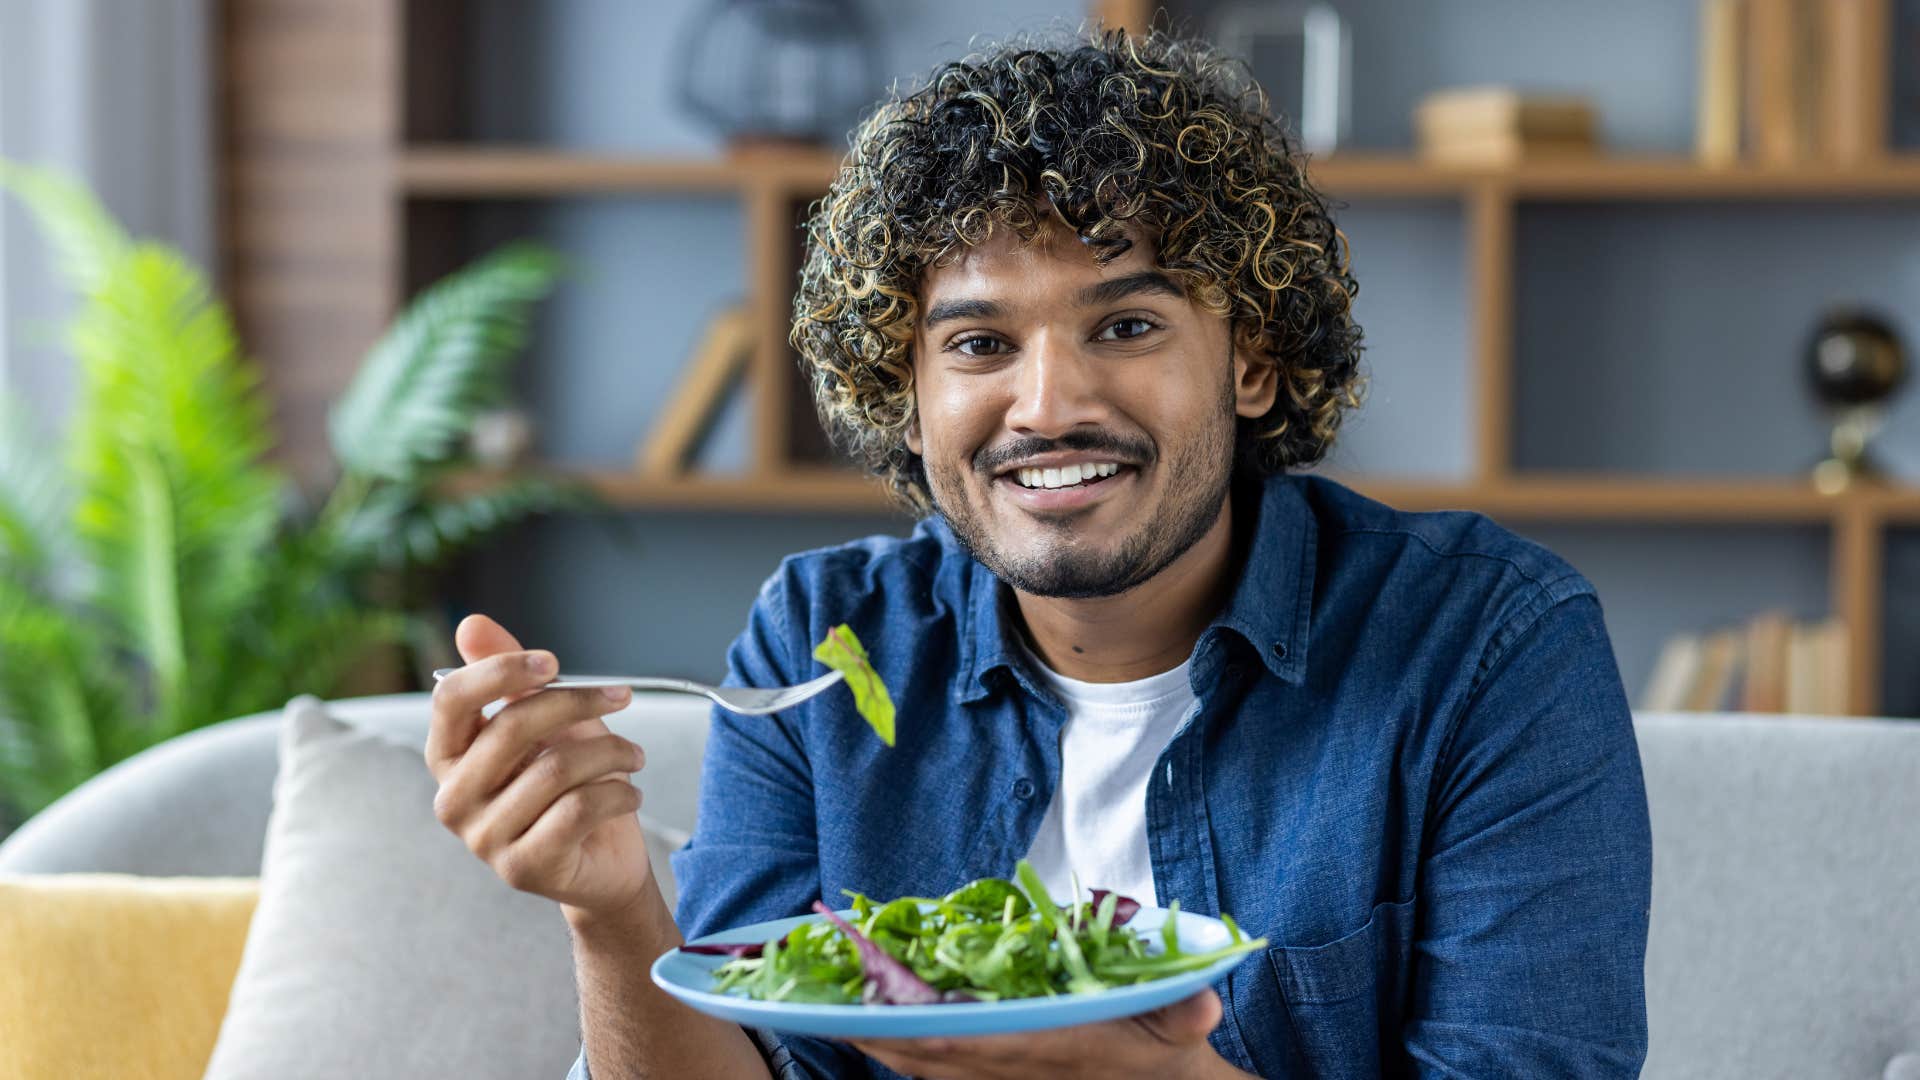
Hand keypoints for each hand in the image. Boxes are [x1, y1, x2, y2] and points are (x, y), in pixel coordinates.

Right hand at [426, 614, 649, 919]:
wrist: (603, 861)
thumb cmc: (570, 783)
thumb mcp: (545, 720)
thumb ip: (508, 674)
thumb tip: (471, 623)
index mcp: (449, 755)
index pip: (451, 699)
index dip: (501, 670)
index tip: (553, 661)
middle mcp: (454, 799)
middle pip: (512, 727)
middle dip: (578, 703)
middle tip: (622, 697)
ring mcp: (484, 839)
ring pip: (555, 769)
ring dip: (612, 752)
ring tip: (634, 756)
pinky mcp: (523, 867)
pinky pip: (577, 810)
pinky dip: (618, 793)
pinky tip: (630, 793)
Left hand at [850, 988, 1235, 1079]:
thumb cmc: (1164, 1051)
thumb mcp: (1183, 1027)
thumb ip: (1187, 1013)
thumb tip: (1202, 1002)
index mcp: (1045, 1052)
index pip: (972, 1046)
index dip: (922, 1033)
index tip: (876, 1017)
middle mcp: (1015, 1072)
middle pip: (931, 1058)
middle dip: (879, 1035)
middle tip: (829, 1002)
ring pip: (927, 1067)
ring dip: (883, 1043)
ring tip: (836, 1013)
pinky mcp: (999, 1077)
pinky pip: (939, 1070)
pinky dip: (905, 1051)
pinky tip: (877, 1030)